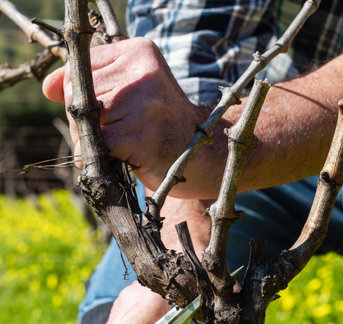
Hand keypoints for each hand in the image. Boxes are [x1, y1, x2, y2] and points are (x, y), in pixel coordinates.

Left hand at [42, 37, 213, 196]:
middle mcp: (143, 72)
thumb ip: (90, 84)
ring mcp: (145, 104)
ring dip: (91, 143)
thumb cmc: (161, 124)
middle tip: (116, 134)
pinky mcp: (143, 136)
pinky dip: (100, 159)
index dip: (80, 98)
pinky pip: (98, 145)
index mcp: (139, 52)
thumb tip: (47, 87)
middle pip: (77, 95)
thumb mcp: (130, 92)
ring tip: (122, 146)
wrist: (203, 155)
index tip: (106, 113)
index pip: (79, 69)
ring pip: (84, 121)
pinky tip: (121, 160)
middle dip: (86, 122)